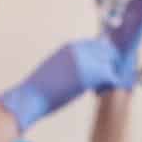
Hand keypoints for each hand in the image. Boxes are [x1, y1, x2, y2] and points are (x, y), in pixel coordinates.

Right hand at [0, 38, 119, 132]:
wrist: (30, 97)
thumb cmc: (40, 89)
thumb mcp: (55, 67)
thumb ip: (71, 64)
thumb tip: (83, 71)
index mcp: (70, 47)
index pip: (97, 44)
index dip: (104, 56)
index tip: (105, 66)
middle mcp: (79, 50)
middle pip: (107, 50)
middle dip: (111, 63)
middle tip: (109, 78)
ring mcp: (84, 61)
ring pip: (110, 62)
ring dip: (110, 74)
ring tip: (103, 85)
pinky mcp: (88, 75)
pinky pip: (110, 76)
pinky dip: (110, 83)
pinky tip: (101, 91)